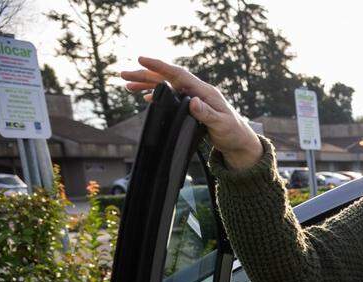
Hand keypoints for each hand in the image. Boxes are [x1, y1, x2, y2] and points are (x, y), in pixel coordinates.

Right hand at [117, 56, 262, 169]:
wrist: (239, 140)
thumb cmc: (233, 132)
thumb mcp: (221, 124)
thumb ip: (207, 114)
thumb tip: (192, 102)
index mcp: (205, 91)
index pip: (179, 74)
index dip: (160, 66)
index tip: (142, 59)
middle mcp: (197, 91)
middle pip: (167, 78)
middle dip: (145, 75)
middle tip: (123, 75)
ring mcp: (194, 98)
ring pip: (166, 87)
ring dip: (147, 85)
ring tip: (127, 85)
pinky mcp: (191, 107)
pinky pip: (170, 97)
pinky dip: (157, 95)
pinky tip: (145, 97)